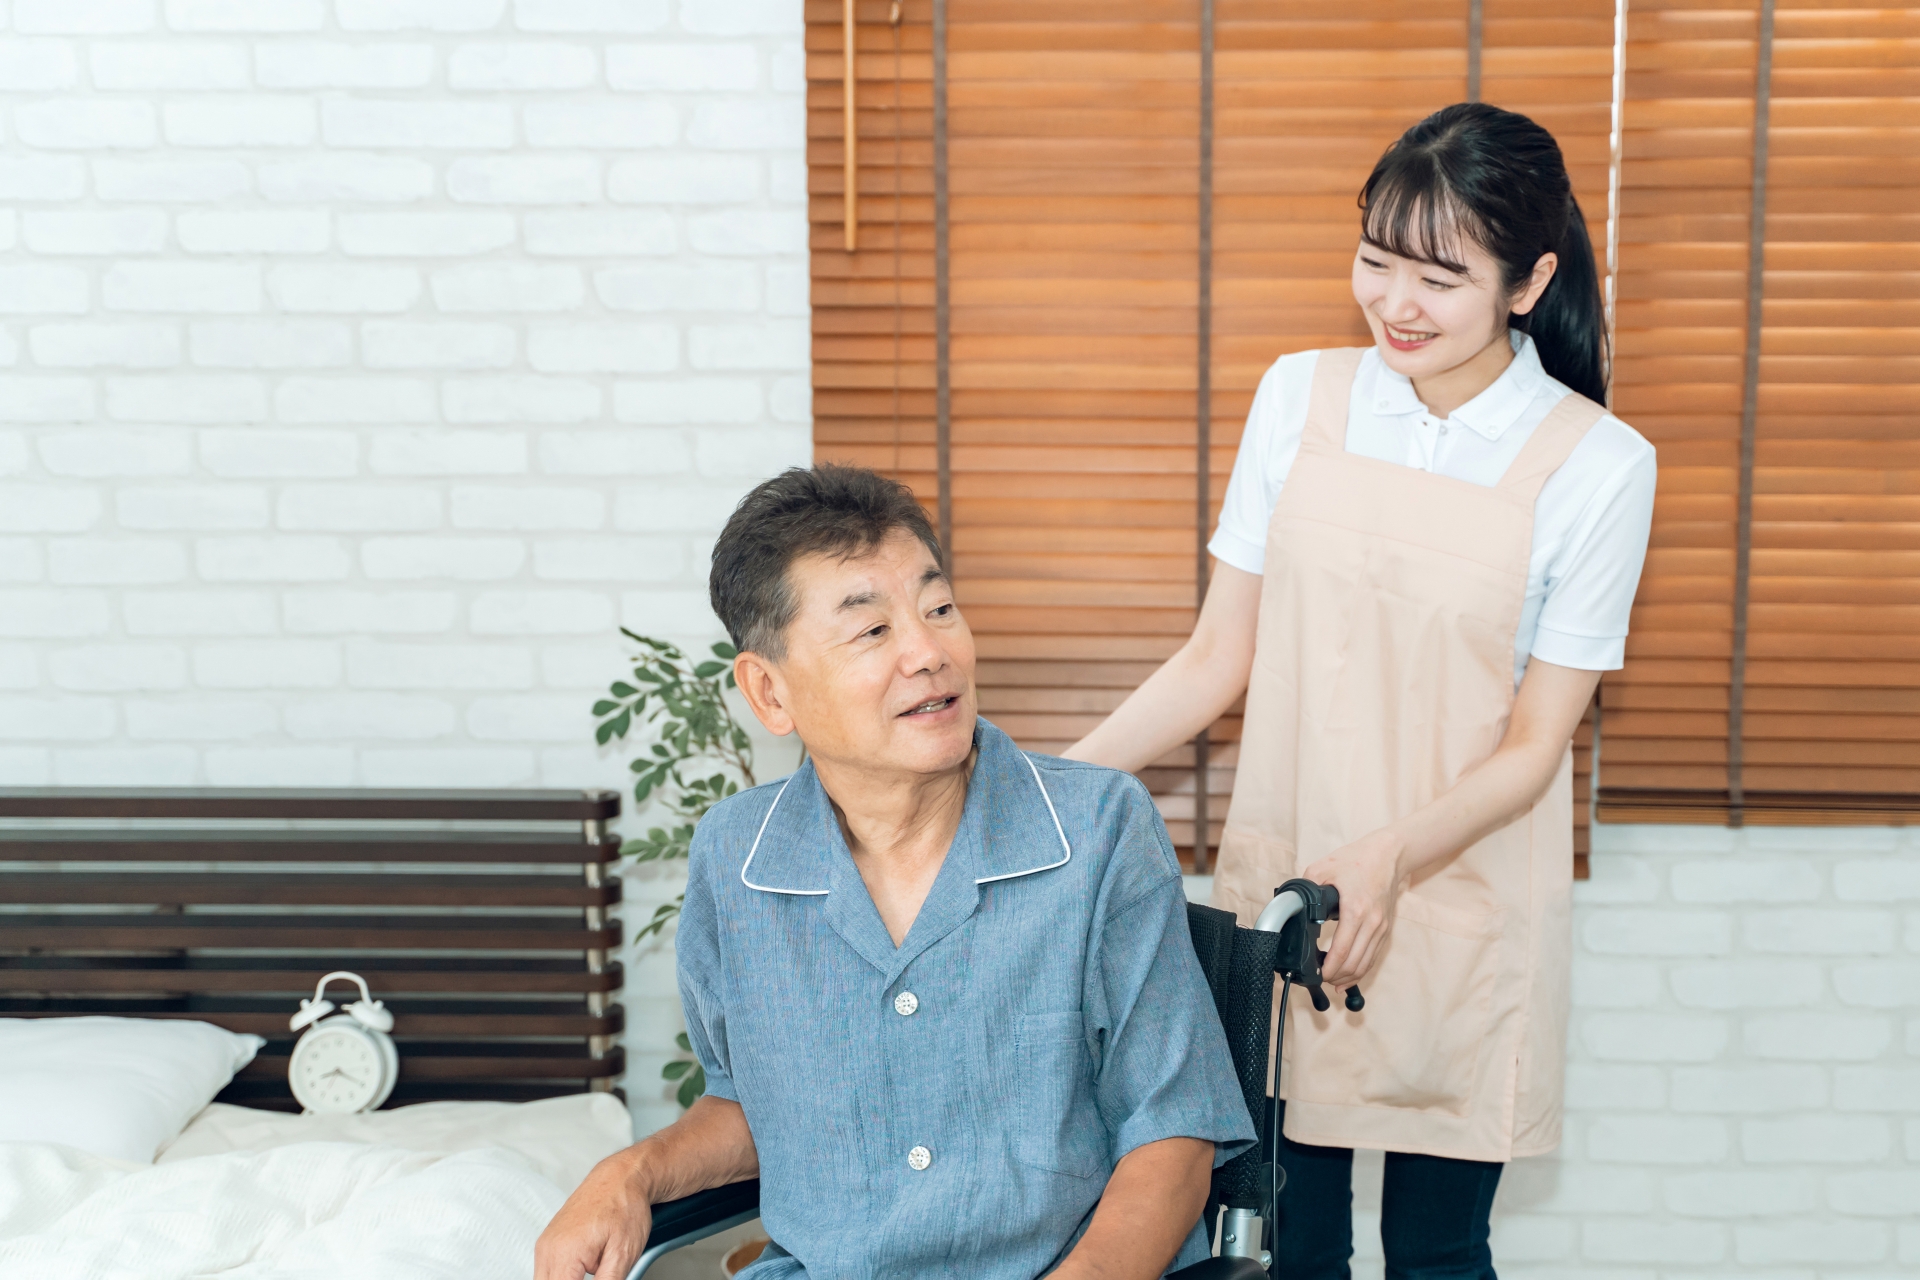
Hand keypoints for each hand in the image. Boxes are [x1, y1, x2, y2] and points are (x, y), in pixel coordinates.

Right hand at [535, 1148, 655, 1279]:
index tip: (599, 1279)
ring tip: (596, 1266)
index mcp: (565, 1254)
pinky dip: (564, 1275)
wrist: (622, 1177)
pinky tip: (586, 1267)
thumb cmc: (625, 1206)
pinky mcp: (549, 1241)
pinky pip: (548, 1270)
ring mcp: (546, 1244)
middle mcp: (548, 1249)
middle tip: (599, 1272)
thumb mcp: (623, 1255)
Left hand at [1302, 828, 1405, 989]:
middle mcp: (1372, 923)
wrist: (1388, 854)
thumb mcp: (1323, 869)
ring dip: (1348, 976)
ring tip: (1331, 981)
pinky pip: (1373, 956)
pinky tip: (1348, 976)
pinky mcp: (1386, 928)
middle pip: (1355, 963)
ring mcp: (1381, 927)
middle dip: (1336, 976)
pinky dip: (1361, 969)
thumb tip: (1290, 906)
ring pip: (1366, 963)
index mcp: (1356, 910)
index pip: (1342, 951)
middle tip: (1319, 979)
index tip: (1317, 974)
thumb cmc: (1356, 860)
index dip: (1328, 968)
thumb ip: (1305, 889)